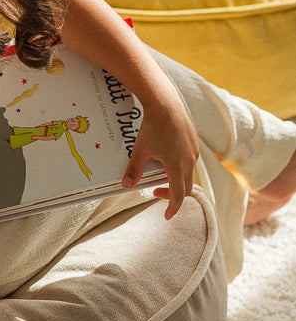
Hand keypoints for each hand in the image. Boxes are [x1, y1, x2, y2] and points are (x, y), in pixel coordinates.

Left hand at [121, 86, 198, 220]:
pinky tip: (167, 158)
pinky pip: (189, 161)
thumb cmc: (153, 128)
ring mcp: (193, 151)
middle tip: (156, 193)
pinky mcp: (193, 143)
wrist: (166, 104)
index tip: (166, 216)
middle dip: (173, 195)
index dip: (172, 208)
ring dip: (176, 180)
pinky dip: (180, 167)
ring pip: (188, 173)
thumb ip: (134, 169)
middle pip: (186, 187)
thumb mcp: (140, 150)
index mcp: (177, 166)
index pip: (178, 195)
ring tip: (159, 173)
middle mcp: (189, 161)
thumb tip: (126, 186)